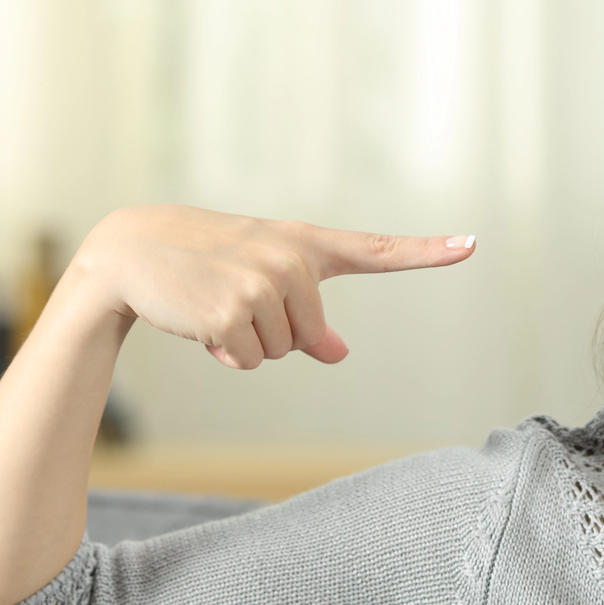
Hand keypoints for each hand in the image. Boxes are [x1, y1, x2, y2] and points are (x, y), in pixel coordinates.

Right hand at [70, 206, 475, 369]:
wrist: (132, 252)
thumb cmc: (206, 266)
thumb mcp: (263, 284)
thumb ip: (307, 316)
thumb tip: (337, 354)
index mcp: (305, 244)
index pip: (378, 250)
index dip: (428, 251)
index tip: (471, 244)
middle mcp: (291, 258)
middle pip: (313, 337)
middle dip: (276, 335)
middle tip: (233, 299)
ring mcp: (263, 283)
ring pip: (284, 352)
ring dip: (247, 343)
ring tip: (213, 303)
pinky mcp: (233, 312)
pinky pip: (254, 360)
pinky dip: (227, 353)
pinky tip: (199, 319)